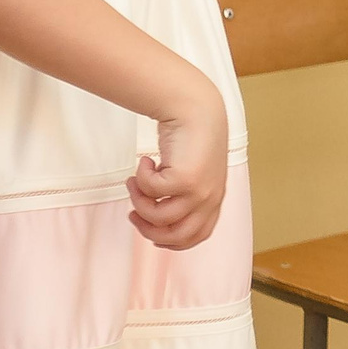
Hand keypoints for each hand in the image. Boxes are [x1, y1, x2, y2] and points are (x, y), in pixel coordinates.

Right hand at [129, 84, 229, 250]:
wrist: (196, 108)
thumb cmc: (191, 137)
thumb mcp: (191, 171)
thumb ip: (181, 195)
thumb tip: (153, 218)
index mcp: (214, 199)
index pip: (196, 236)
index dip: (170, 240)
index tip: (151, 230)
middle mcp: (210, 198)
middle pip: (176, 236)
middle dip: (147, 229)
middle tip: (133, 211)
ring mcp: (200, 191)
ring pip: (158, 217)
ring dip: (138, 201)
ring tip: (134, 182)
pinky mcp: (186, 179)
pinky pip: (151, 192)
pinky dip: (140, 178)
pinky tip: (145, 161)